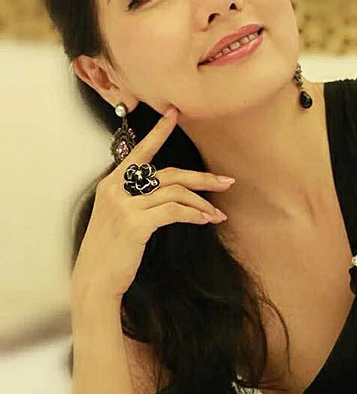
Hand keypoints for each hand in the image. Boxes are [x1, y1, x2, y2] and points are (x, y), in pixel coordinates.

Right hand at [71, 106, 234, 302]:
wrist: (94, 280)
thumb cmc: (111, 250)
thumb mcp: (117, 216)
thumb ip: (136, 197)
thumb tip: (171, 191)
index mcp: (112, 183)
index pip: (141, 151)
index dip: (159, 132)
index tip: (174, 113)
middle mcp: (117, 189)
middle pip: (169, 174)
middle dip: (201, 178)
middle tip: (226, 181)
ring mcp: (125, 206)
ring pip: (175, 192)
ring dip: (202, 203)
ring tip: (217, 214)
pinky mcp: (135, 224)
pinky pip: (173, 211)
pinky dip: (194, 214)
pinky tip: (205, 220)